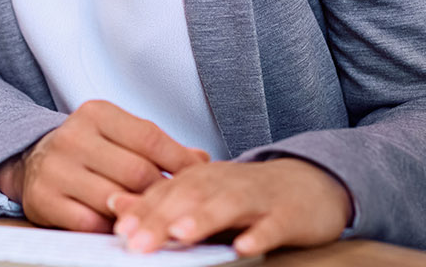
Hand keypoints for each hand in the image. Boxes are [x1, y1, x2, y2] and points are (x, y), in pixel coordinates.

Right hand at [0, 101, 210, 232]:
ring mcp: (56, 169)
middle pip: (136, 172)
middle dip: (164, 193)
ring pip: (116, 200)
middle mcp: (72, 136)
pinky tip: (126, 228)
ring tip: (160, 220)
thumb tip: (202, 161)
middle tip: (183, 207)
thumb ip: (157, 146)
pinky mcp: (44, 200)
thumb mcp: (119, 134)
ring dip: (141, 214)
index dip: (180, 161)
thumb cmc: (88, 148)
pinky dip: (112, 229)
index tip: (200, 178)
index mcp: (95, 113)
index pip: (149, 137)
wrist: (32, 160)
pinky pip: (91, 223)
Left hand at [107, 158, 352, 255]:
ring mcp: (258, 197)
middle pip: (191, 197)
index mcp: (202, 179)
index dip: (142, 210)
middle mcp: (226, 183)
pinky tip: (244, 247)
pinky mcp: (289, 214)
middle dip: (163, 220)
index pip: (166, 192)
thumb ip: (161, 204)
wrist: (310, 183)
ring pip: (228, 205)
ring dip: (204, 219)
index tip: (118, 230)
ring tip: (181, 235)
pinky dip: (259, 234)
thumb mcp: (203, 196)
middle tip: (137, 243)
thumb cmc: (247, 197)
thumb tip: (115, 206)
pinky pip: (273, 224)